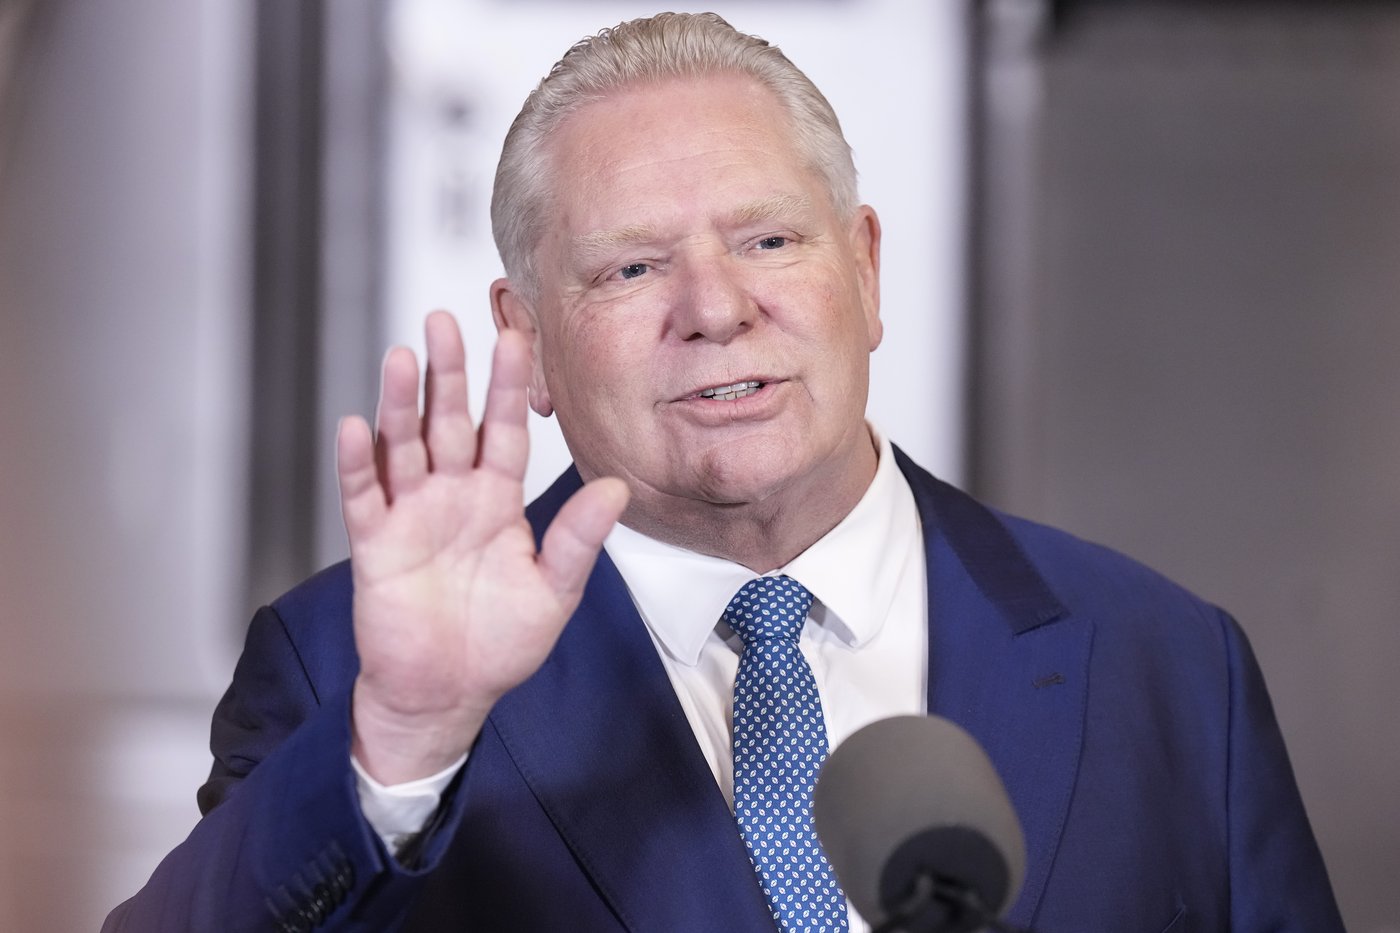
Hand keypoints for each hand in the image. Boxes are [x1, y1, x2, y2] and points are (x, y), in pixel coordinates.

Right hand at [337, 311, 627, 783]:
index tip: (515, 337)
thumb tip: (616, 487)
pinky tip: (357, 427)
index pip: (503, 430)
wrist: (449, 694)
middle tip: (445, 320)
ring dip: (401, 404)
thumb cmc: (501, 644)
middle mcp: (452, 497)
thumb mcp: (553, 589)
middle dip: (448, 372)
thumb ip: (578, 538)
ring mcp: (411, 516)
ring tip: (404, 357)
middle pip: (449, 422)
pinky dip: (358, 464)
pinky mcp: (376, 545)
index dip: (507, 386)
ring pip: (403, 446)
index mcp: (496, 501)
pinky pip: (363, 497)